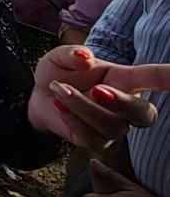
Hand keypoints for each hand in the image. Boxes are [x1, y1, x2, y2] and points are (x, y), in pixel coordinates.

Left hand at [30, 46, 166, 155]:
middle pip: (143, 114)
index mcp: (125, 79)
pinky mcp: (95, 142)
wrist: (40, 95)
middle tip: (96, 89)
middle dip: (123, 103)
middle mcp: (125, 105)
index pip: (152, 77)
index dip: (168, 76)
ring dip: (84, 108)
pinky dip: (73, 120)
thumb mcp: (61, 56)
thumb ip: (72, 54)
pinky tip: (58, 105)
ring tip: (59, 88)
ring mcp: (113, 126)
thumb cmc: (60, 71)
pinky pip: (91, 140)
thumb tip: (85, 58)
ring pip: (112, 127)